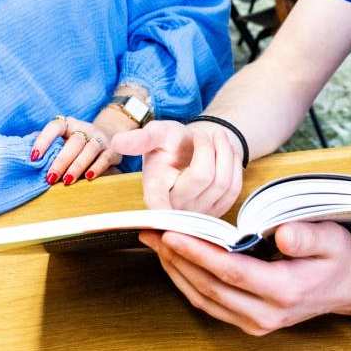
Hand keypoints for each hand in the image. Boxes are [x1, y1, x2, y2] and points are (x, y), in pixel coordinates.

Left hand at [29, 115, 121, 185]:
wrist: (108, 136)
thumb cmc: (76, 144)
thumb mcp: (63, 140)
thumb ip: (48, 147)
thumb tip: (23, 158)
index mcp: (69, 124)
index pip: (55, 126)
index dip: (44, 140)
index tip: (33, 158)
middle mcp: (85, 129)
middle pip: (74, 142)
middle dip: (61, 161)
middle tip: (50, 178)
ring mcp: (100, 138)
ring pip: (89, 149)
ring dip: (77, 166)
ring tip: (67, 181)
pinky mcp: (112, 150)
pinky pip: (105, 158)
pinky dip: (97, 167)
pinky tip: (88, 177)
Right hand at [111, 119, 243, 216]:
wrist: (192, 149)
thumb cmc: (172, 142)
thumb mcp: (157, 134)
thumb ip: (141, 139)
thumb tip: (116, 142)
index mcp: (155, 191)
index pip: (160, 206)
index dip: (164, 214)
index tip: (165, 218)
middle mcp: (176, 208)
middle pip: (204, 177)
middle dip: (208, 147)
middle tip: (204, 132)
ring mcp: (198, 213)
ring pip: (223, 181)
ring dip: (224, 151)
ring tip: (216, 136)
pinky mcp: (218, 211)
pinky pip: (234, 188)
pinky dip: (233, 164)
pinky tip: (225, 152)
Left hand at [139, 222, 350, 335]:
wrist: (350, 286)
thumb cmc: (338, 256)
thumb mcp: (331, 239)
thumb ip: (307, 237)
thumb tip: (283, 235)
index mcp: (284, 291)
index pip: (231, 272)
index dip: (198, 254)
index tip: (172, 235)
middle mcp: (266, 314)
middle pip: (210, 288)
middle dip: (176, 259)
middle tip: (150, 233)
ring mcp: (256, 323)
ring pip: (205, 299)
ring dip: (176, 271)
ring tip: (154, 243)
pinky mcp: (249, 322)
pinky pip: (211, 304)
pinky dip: (188, 283)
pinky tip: (175, 261)